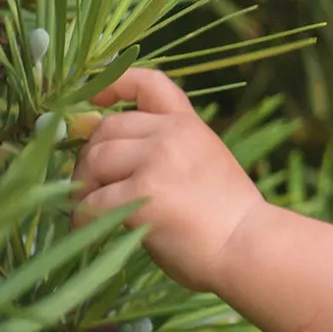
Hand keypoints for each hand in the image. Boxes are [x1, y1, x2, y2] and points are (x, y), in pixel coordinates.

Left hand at [68, 68, 266, 293]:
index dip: (112, 84)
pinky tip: (92, 229)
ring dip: (84, 186)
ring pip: (94, 161)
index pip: (148, 83)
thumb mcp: (205, 165)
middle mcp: (172, 135)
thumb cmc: (225, 220)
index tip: (91, 100)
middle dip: (91, 158)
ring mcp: (158, 162)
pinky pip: (92, 200)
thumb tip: (99, 155)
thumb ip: (165, 150)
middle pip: (106, 129)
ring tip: (93, 210)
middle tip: (93, 187)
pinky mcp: (143, 195)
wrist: (249, 248)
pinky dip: (83, 217)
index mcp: (188, 126)